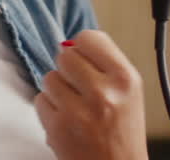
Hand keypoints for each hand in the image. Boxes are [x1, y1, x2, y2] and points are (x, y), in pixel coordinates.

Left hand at [35, 29, 147, 159]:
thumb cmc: (122, 131)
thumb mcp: (128, 91)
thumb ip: (104, 63)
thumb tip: (69, 43)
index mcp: (125, 79)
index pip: (88, 38)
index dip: (83, 48)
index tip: (85, 60)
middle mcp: (104, 93)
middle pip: (65, 56)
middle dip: (69, 70)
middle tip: (81, 88)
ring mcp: (79, 111)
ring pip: (49, 77)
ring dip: (57, 90)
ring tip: (75, 107)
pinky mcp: (58, 128)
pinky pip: (40, 99)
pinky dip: (49, 109)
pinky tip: (66, 120)